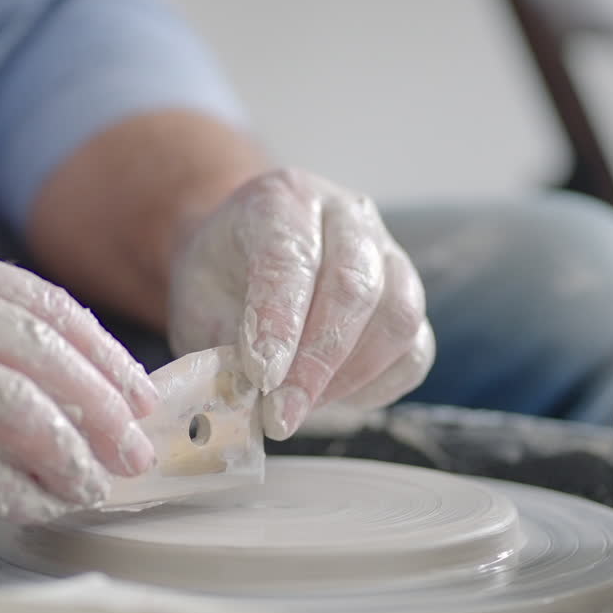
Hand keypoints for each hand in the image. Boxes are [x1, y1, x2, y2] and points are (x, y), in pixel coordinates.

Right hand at [0, 237, 157, 537]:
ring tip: (95, 480)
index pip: (41, 302)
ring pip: (15, 406)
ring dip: (69, 451)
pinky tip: (38, 502)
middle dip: (103, 404)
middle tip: (135, 444)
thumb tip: (73, 377)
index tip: (137, 392)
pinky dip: (14, 489)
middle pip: (41, 350)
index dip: (101, 351)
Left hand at [168, 168, 434, 439]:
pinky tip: (333, 398)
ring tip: (302, 407)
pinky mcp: (409, 297)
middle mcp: (346, 215)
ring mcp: (389, 253)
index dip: (279, 324)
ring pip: (397, 316)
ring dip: (350, 376)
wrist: (245, 254)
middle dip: (317, 361)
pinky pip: (414, 350)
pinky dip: (377, 385)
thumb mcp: (197, 297)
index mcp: (284, 199)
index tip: (263, 378)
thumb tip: (250, 391)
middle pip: (354, 286)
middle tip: (282, 414)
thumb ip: (223, 338)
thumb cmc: (221, 275)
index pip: (291, 258)